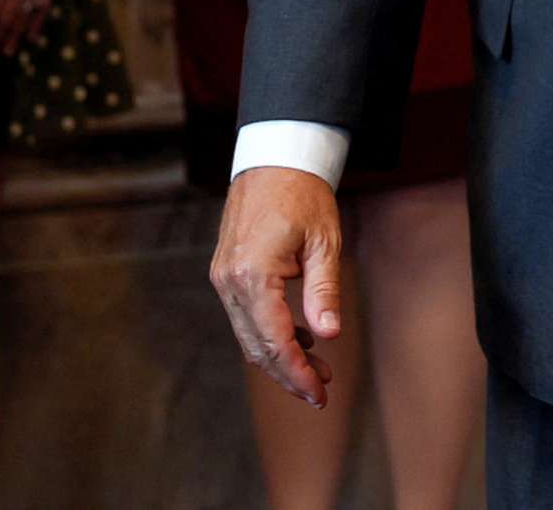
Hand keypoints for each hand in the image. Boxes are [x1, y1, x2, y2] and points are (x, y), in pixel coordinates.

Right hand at [209, 167, 344, 406]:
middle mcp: (230, 281)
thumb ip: (324, 290)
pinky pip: (245, 316)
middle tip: (321, 392)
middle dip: (289, 374)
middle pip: (257, 346)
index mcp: (254, 274)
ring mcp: (222, 278)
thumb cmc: (303, 196)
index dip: (298, 372)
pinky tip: (302, 337)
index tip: (320, 393)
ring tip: (318, 368)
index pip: (275, 340)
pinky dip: (270, 333)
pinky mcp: (225, 273)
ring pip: (249, 335)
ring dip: (280, 356)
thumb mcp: (324, 242)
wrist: (273, 159)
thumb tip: (329, 333)